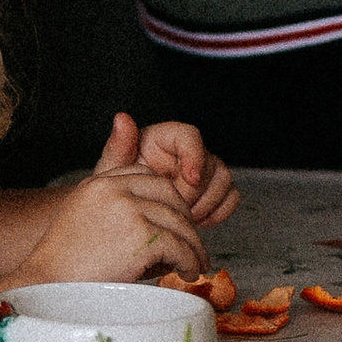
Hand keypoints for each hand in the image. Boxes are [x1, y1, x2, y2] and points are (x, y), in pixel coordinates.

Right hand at [21, 150, 206, 286]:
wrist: (45, 287)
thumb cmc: (62, 269)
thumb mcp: (81, 223)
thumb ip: (113, 214)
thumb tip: (160, 227)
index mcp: (97, 183)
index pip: (143, 174)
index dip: (163, 197)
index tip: (171, 220)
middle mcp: (113, 188)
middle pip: (168, 193)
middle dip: (184, 218)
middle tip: (190, 243)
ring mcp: (128, 208)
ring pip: (179, 221)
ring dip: (192, 245)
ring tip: (194, 264)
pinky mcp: (141, 235)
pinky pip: (178, 246)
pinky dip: (189, 261)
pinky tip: (187, 272)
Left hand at [105, 112, 238, 230]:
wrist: (126, 216)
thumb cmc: (117, 190)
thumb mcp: (110, 172)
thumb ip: (117, 147)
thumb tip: (122, 119)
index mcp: (162, 139)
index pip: (190, 136)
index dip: (195, 156)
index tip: (191, 179)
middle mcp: (185, 151)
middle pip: (210, 163)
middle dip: (193, 193)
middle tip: (172, 209)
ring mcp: (202, 170)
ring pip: (224, 180)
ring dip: (206, 204)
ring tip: (180, 218)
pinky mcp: (211, 191)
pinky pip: (230, 198)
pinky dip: (218, 213)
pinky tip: (196, 222)